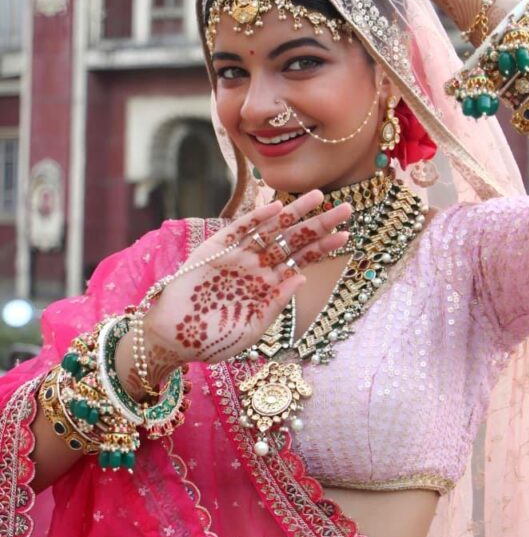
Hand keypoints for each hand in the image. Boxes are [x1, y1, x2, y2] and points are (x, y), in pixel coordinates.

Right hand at [140, 192, 349, 377]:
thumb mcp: (252, 329)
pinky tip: (277, 207)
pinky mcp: (214, 249)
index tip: (346, 235)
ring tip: (319, 196)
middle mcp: (257, 266)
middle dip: (319, 224)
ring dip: (294, 213)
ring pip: (271, 229)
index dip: (324, 247)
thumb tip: (301, 277)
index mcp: (269, 285)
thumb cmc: (213, 340)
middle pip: (294, 240)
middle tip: (347, 208)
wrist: (174, 339)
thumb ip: (276, 304)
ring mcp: (237, 255)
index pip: (302, 260)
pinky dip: (256, 217)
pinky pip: (239, 229)